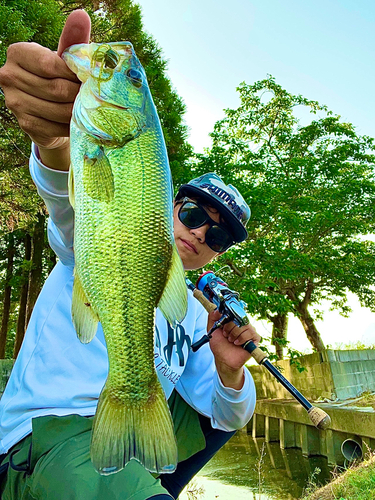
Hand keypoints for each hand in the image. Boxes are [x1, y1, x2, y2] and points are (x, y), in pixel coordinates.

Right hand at [0, 10, 89, 153]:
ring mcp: (14, 102)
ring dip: (77, 111)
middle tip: (91, 96)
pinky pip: (56, 127)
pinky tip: (76, 121)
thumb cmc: (61, 78)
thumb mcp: (65, 58)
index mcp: (18, 53)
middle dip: (79, 94)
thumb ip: (73, 39)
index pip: (49, 64)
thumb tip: (81, 15)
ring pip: (58, 109)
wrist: (53, 112)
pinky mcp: (25, 124)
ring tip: (86, 108)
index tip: (87, 78)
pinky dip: (71, 125)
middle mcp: (9, 76)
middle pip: (56, 88)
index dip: (73, 74)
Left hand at [207, 309, 260, 389]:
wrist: (223, 359)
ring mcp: (249, 330)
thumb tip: (217, 309)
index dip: (227, 318)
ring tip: (231, 340)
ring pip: (244, 325)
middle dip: (229, 327)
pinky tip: (237, 343)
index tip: (222, 326)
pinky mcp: (255, 338)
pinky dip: (242, 338)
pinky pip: (251, 333)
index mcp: (234, 320)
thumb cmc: (219, 345)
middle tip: (226, 335)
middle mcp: (242, 324)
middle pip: (239, 317)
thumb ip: (212, 317)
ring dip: (234, 334)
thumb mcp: (212, 329)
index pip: (234, 311)